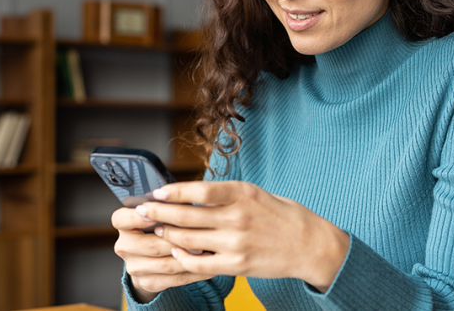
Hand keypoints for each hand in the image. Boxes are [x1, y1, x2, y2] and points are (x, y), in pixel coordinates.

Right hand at [111, 207, 212, 302]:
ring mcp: (135, 267)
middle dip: (177, 240)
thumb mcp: (160, 212)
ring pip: (165, 264)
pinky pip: (174, 279)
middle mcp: (124, 246)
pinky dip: (194, 272)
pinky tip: (208, 265)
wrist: (151, 257)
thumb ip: (168, 206)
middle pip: (150, 245)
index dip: (137, 217)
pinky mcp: (148, 282)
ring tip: (209, 249)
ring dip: (189, 257)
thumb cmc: (160, 225)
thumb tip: (187, 200)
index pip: (121, 219)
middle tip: (199, 234)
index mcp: (124, 225)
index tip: (153, 214)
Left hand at [137, 181, 349, 292]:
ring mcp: (236, 242)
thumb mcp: (257, 194)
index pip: (199, 189)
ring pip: (190, 239)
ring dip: (168, 234)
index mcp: (243, 193)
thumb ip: (228, 194)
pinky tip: (176, 251)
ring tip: (156, 230)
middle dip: (160, 213)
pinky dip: (184, 257)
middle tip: (142, 211)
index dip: (173, 192)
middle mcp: (238, 216)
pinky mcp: (237, 264)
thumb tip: (194, 192)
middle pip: (188, 215)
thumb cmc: (283, 215)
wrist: (311, 245)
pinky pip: (201, 263)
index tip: (156, 192)